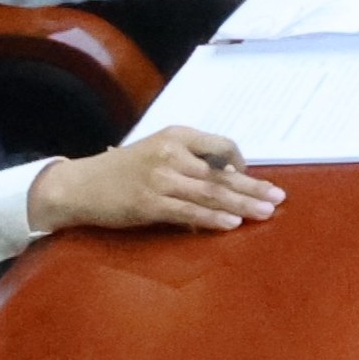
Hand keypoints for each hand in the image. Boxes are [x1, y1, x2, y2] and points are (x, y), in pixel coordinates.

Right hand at [27, 127, 285, 234]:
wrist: (79, 185)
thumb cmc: (120, 172)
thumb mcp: (155, 152)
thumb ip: (188, 162)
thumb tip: (225, 182)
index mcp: (175, 135)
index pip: (220, 145)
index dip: (239, 162)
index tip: (250, 178)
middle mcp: (171, 153)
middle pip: (221, 173)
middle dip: (254, 187)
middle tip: (280, 198)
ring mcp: (161, 179)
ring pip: (211, 194)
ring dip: (243, 205)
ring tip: (267, 212)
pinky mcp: (150, 204)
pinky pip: (190, 212)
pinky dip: (214, 218)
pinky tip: (233, 224)